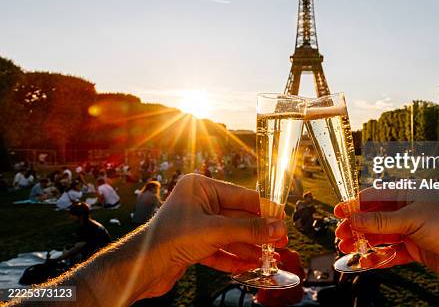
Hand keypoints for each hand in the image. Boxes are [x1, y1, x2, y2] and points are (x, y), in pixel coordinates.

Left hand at [141, 174, 287, 298]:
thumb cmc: (169, 239)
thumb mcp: (215, 231)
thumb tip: (277, 228)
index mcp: (200, 187)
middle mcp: (198, 202)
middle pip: (238, 217)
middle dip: (258, 231)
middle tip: (281, 241)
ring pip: (230, 235)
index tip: (283, 219)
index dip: (265, 209)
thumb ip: (249, 229)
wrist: (139, 268)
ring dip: (249, 247)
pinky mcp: (192, 245)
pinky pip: (219, 248)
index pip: (242, 196)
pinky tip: (249, 265)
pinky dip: (233, 257)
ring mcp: (196, 224)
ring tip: (269, 257)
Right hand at [334, 188, 438, 280]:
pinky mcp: (417, 250)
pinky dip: (379, 257)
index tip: (338, 212)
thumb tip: (355, 219)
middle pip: (375, 218)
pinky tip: (366, 261)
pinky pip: (393, 253)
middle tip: (340, 235)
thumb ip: (381, 221)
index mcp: (408, 194)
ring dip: (365, 242)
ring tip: (347, 249)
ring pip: (382, 236)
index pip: (375, 197)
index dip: (356, 205)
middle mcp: (409, 211)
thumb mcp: (411, 218)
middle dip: (357, 226)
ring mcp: (412, 231)